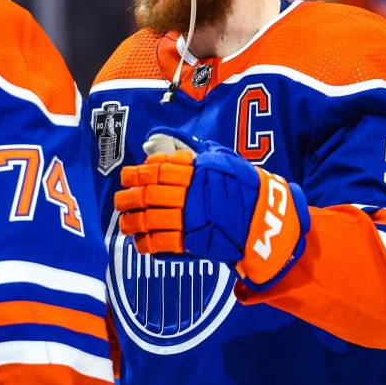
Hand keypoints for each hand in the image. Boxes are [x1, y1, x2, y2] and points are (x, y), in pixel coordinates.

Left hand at [114, 130, 310, 287]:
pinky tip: (140, 243)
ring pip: (150, 218)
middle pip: (148, 193)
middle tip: (119, 201)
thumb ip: (194, 154)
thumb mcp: (222, 160)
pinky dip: (146, 243)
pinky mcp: (194, 241)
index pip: (158, 168)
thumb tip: (164, 140)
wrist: (266, 219)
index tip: (126, 176)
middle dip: (128, 197)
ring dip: (132, 222)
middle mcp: (190, 192)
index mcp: (196, 170)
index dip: (137, 173)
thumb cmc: (244, 187)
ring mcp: (191, 217)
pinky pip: (162, 242)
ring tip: (125, 224)